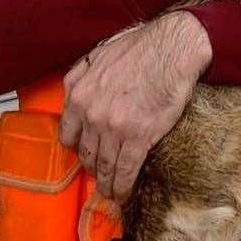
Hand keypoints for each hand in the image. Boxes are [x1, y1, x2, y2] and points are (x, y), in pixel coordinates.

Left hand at [58, 11, 212, 200]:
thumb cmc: (140, 47)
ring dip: (106, 183)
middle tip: (100, 174)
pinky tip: (122, 193)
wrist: (171, 49)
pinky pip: (125, 169)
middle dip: (92, 167)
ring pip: (104, 165)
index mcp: (78, 94)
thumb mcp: (97, 56)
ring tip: (110, 191)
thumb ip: (80, 77)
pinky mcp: (138, 137)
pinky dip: (122, 185)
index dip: (77, 147)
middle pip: (86, 153)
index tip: (86, 152)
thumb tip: (75, 92)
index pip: (68, 134)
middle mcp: (91, 114)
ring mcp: (113, 128)